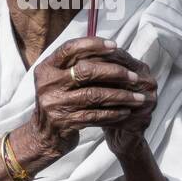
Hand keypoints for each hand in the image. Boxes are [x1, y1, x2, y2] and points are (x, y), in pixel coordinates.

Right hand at [21, 37, 152, 160]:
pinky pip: (94, 115)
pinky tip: (126, 112)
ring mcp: (55, 104)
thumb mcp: (58, 79)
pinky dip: (113, 113)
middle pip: (85, 71)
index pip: (70, 49)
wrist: (43, 135)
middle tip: (134, 77)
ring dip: (120, 96)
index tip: (115, 46)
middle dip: (114, 72)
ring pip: (94, 95)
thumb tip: (109, 47)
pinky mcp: (64, 122)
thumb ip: (76, 63)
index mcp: (46, 68)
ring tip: (138, 97)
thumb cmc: (59, 101)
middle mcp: (47, 84)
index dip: (93, 45)